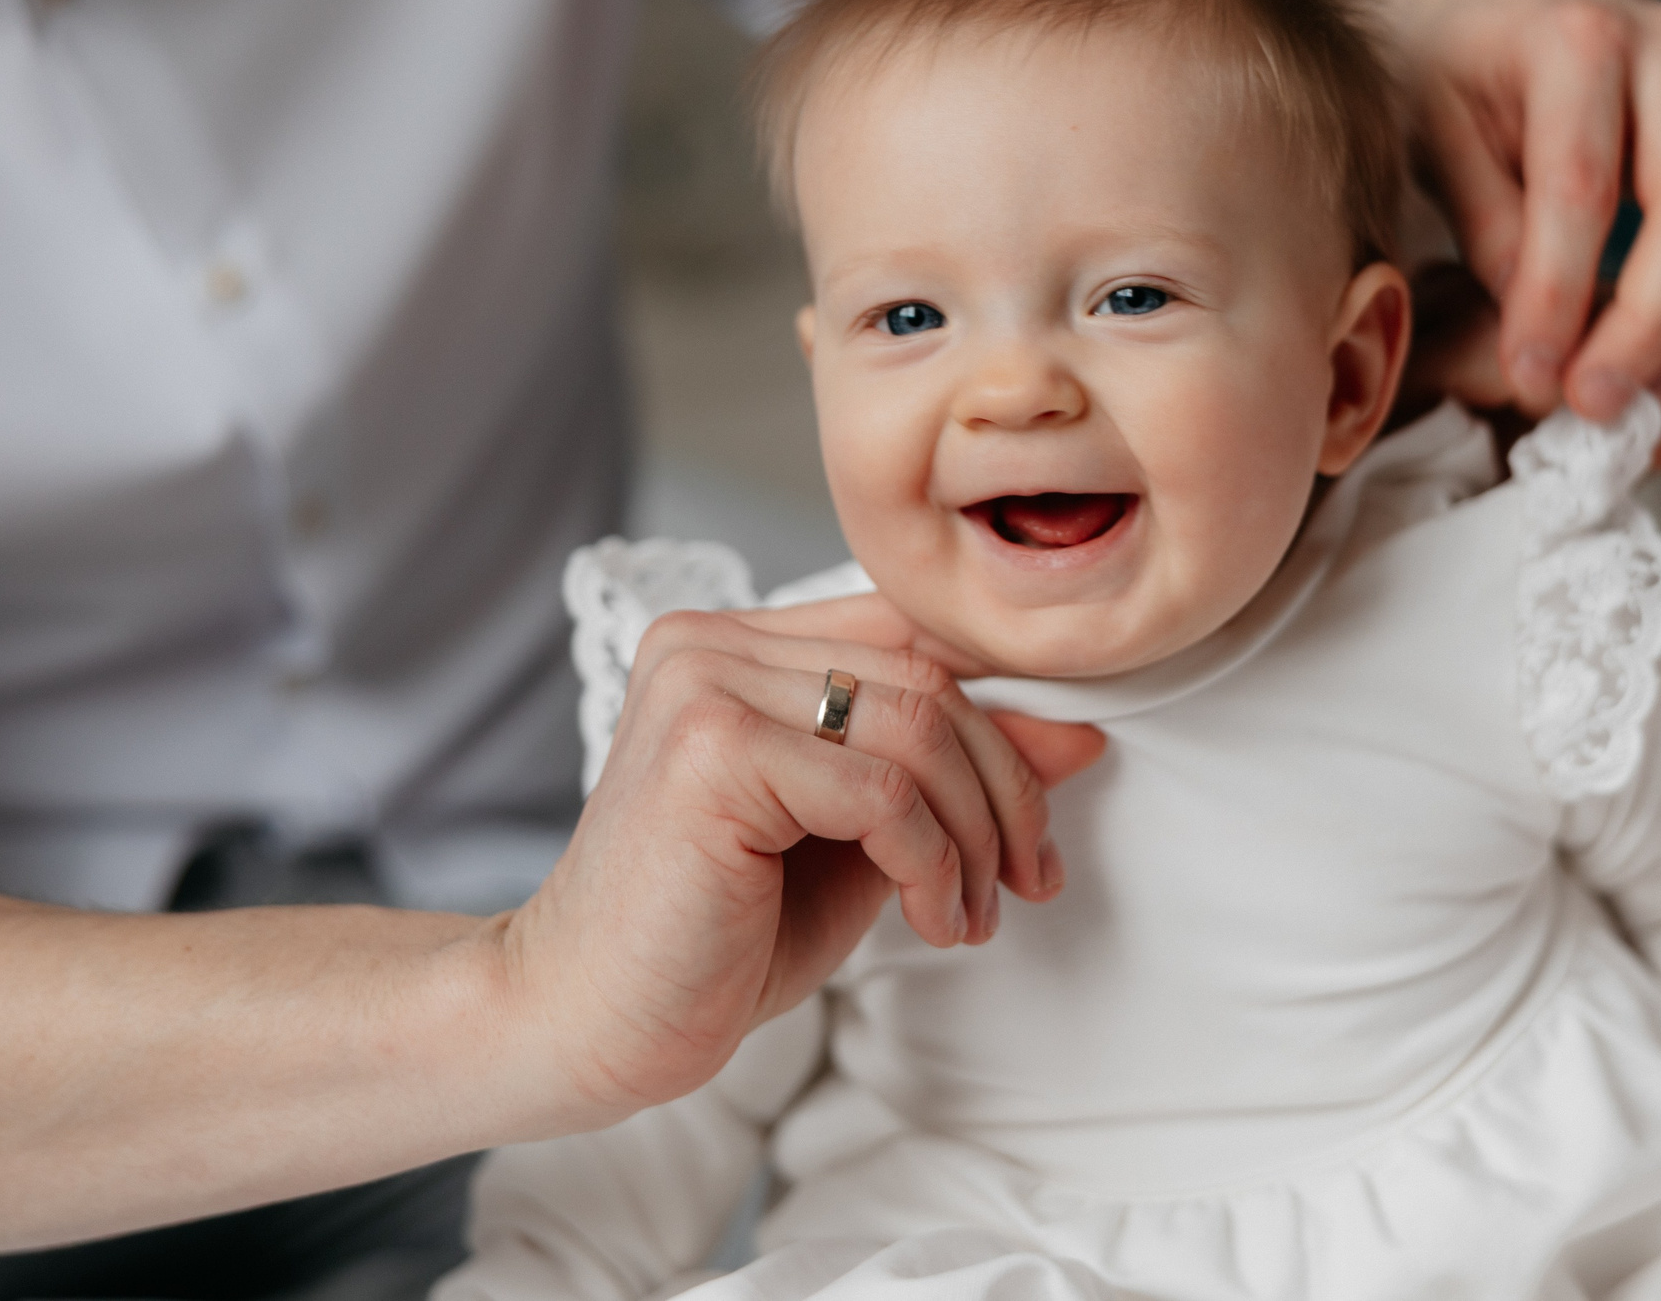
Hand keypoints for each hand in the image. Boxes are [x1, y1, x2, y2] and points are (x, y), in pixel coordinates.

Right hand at [498, 606, 1103, 1125]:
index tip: (1046, 803)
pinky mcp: (714, 750)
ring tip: (970, 912)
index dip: (1001, 711)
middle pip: (927, 675)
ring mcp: (705, 686)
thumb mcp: (858, 843)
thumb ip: (945, 778)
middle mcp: (710, 643)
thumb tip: (1077, 735)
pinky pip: (885, 790)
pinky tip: (932, 918)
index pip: (909, 634)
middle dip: (1006, 783)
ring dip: (976, 833)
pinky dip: (934, 861)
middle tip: (1028, 875)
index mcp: (735, 645)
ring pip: (918, 728)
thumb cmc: (711, 941)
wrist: (583, 1025)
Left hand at [1363, 0, 1660, 421]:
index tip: (1529, 380)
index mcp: (1579, 36)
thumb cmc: (1450, 71)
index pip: (1583, 188)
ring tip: (1636, 396)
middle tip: (1592, 405)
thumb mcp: (1430, 137)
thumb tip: (1540, 341)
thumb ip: (1487, 229)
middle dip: (1648, 327)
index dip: (1559, 298)